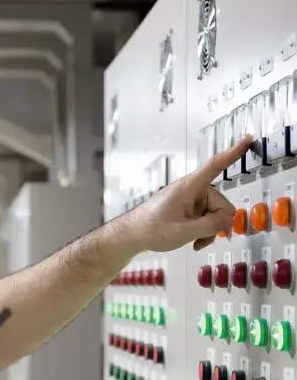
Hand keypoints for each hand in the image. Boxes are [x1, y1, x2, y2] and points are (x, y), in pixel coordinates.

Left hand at [121, 136, 251, 253]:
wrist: (131, 235)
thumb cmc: (153, 230)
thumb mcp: (184, 232)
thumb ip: (211, 226)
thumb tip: (229, 220)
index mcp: (190, 186)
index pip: (215, 165)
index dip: (233, 152)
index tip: (247, 138)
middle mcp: (192, 189)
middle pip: (221, 204)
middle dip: (217, 223)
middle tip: (201, 237)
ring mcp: (190, 199)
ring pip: (215, 214)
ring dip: (209, 229)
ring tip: (194, 240)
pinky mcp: (187, 207)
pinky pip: (206, 218)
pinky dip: (204, 230)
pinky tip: (195, 241)